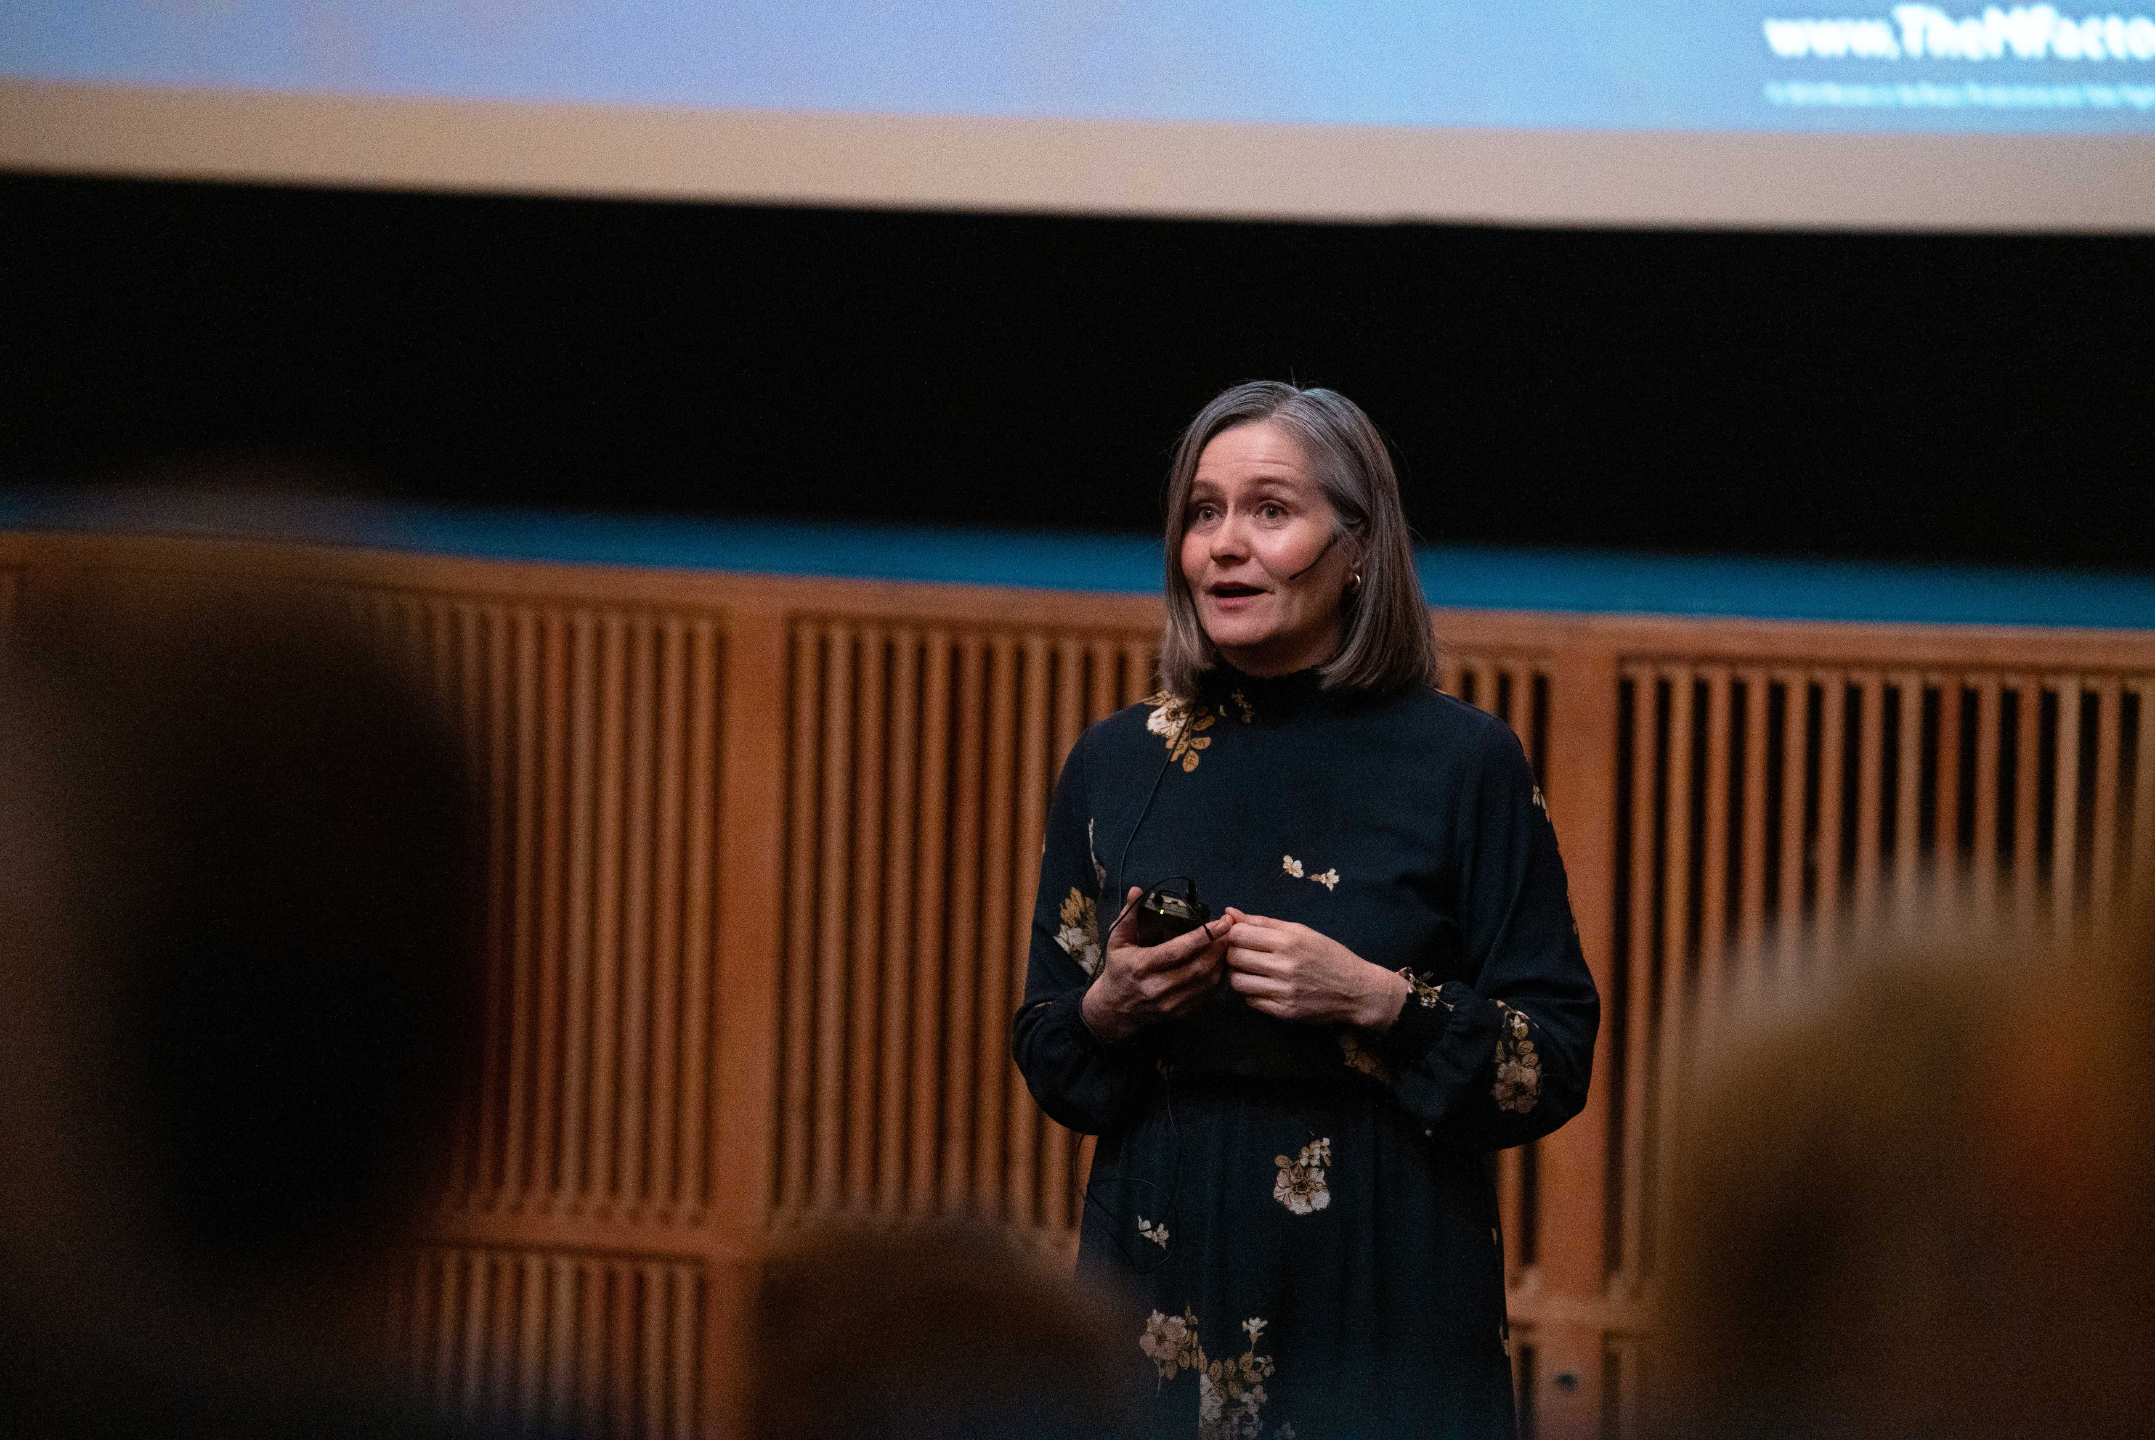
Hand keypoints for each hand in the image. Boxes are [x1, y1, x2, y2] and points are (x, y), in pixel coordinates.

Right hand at [1080, 887, 1235, 1044]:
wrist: (1116, 1010)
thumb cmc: (1118, 970)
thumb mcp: (1116, 941)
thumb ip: (1128, 915)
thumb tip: (1137, 890)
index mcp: (1142, 967)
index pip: (1177, 951)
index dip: (1202, 937)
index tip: (1222, 922)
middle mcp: (1158, 988)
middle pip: (1198, 968)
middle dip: (1219, 947)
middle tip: (1231, 929)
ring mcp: (1171, 1004)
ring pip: (1207, 982)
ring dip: (1223, 961)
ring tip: (1230, 943)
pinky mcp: (1181, 1013)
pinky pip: (1209, 995)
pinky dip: (1220, 978)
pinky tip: (1223, 963)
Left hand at [1222, 909, 1410, 1030]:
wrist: (1356, 990)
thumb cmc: (1328, 955)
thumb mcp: (1301, 932)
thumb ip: (1263, 923)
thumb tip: (1229, 912)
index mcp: (1288, 941)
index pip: (1238, 934)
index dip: (1234, 934)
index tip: (1242, 938)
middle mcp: (1284, 966)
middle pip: (1233, 958)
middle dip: (1234, 954)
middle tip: (1246, 955)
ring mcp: (1283, 991)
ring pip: (1237, 982)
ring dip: (1240, 975)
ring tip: (1254, 972)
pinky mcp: (1284, 1012)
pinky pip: (1251, 1002)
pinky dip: (1253, 994)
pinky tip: (1266, 987)